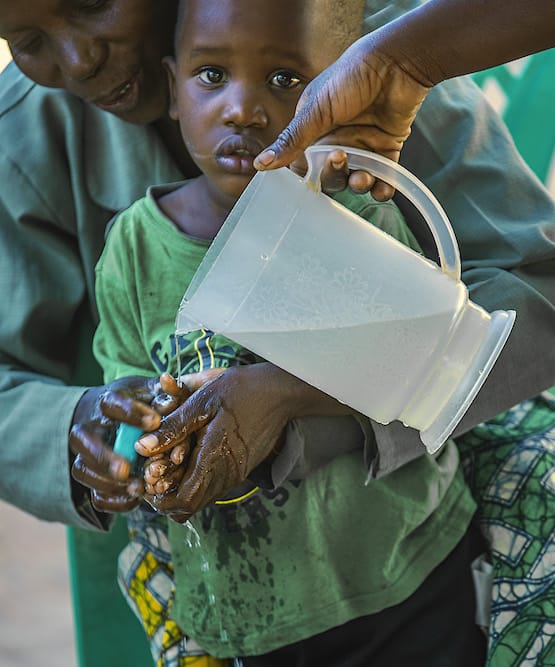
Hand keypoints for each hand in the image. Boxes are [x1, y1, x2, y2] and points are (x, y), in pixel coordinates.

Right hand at [69, 376, 168, 512]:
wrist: (107, 415)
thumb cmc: (136, 401)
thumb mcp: (150, 391)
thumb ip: (165, 394)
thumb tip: (174, 399)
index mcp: (105, 402)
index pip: (110, 404)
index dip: (130, 413)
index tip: (155, 422)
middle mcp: (88, 428)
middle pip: (83, 441)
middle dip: (104, 457)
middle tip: (127, 469)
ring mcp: (85, 454)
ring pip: (82, 470)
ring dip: (108, 483)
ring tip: (138, 488)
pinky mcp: (93, 477)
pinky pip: (93, 495)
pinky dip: (112, 501)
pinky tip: (134, 500)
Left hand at [135, 364, 295, 519]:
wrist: (280, 393)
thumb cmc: (241, 391)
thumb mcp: (203, 401)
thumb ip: (174, 427)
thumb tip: (142, 447)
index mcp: (215, 458)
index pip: (183, 502)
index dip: (160, 500)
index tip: (147, 480)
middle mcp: (226, 474)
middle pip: (189, 507)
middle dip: (166, 496)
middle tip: (153, 472)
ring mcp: (235, 474)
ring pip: (200, 500)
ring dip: (180, 488)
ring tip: (166, 463)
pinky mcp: (240, 470)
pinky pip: (212, 487)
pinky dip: (195, 480)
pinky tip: (187, 457)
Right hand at [254, 32, 430, 199]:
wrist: (396, 62)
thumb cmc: (352, 77)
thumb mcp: (315, 110)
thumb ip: (291, 141)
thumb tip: (260, 164)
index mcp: (314, 130)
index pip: (304, 164)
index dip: (308, 173)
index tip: (312, 174)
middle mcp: (337, 140)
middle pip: (330, 176)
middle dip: (334, 176)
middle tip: (341, 160)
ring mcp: (362, 145)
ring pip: (354, 179)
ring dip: (358, 185)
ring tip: (363, 178)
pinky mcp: (386, 149)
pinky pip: (382, 178)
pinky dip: (382, 189)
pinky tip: (381, 189)